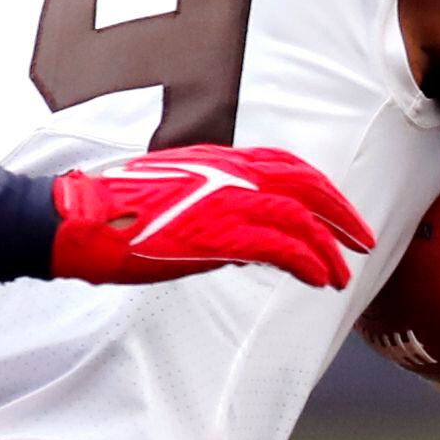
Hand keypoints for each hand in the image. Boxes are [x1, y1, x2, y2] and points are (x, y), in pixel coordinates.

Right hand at [50, 145, 373, 289]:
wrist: (78, 222)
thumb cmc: (111, 214)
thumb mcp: (169, 200)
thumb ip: (210, 213)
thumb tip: (244, 247)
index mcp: (214, 160)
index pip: (284, 165)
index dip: (319, 189)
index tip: (336, 212)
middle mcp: (226, 173)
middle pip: (305, 185)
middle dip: (340, 215)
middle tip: (362, 242)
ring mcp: (223, 201)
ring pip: (300, 219)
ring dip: (329, 249)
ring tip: (342, 275)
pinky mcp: (217, 234)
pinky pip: (280, 248)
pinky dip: (308, 262)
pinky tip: (319, 279)